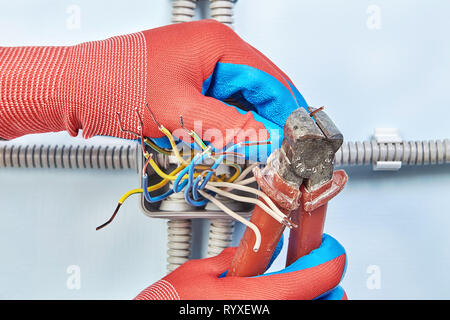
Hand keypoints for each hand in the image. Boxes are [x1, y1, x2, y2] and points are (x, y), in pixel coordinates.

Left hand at [0, 20, 307, 160]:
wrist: (77, 88)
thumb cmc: (118, 86)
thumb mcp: (182, 111)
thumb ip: (231, 126)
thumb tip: (267, 139)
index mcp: (217, 44)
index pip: (269, 78)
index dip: (287, 109)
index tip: (299, 135)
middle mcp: (213, 49)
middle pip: (256, 87)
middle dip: (268, 118)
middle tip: (279, 147)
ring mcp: (200, 65)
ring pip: (238, 97)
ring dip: (246, 122)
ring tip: (252, 148)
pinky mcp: (189, 80)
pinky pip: (219, 102)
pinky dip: (226, 121)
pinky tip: (225, 138)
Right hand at [134, 234, 346, 299]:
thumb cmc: (170, 308)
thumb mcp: (199, 274)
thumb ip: (232, 259)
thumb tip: (250, 251)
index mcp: (265, 299)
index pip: (322, 274)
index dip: (330, 255)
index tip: (326, 247)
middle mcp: (275, 319)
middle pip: (330, 302)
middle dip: (326, 284)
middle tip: (312, 268)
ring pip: (313, 313)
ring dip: (312, 299)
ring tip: (296, 287)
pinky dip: (294, 308)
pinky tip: (276, 301)